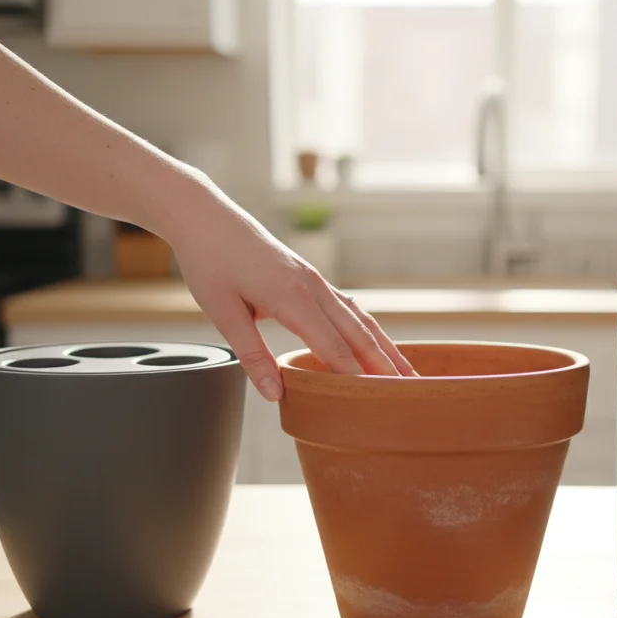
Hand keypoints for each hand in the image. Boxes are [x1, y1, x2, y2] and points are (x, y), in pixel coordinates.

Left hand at [164, 175, 416, 401]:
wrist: (207, 218)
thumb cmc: (211, 262)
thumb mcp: (222, 312)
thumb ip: (251, 355)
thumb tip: (276, 394)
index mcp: (291, 296)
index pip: (332, 345)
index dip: (354, 374)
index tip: (376, 399)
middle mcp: (313, 287)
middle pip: (358, 332)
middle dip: (385, 363)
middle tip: (410, 390)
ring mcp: (316, 281)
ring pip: (360, 319)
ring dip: (384, 347)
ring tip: (406, 372)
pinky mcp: (312, 279)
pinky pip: (348, 309)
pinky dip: (367, 330)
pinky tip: (377, 343)